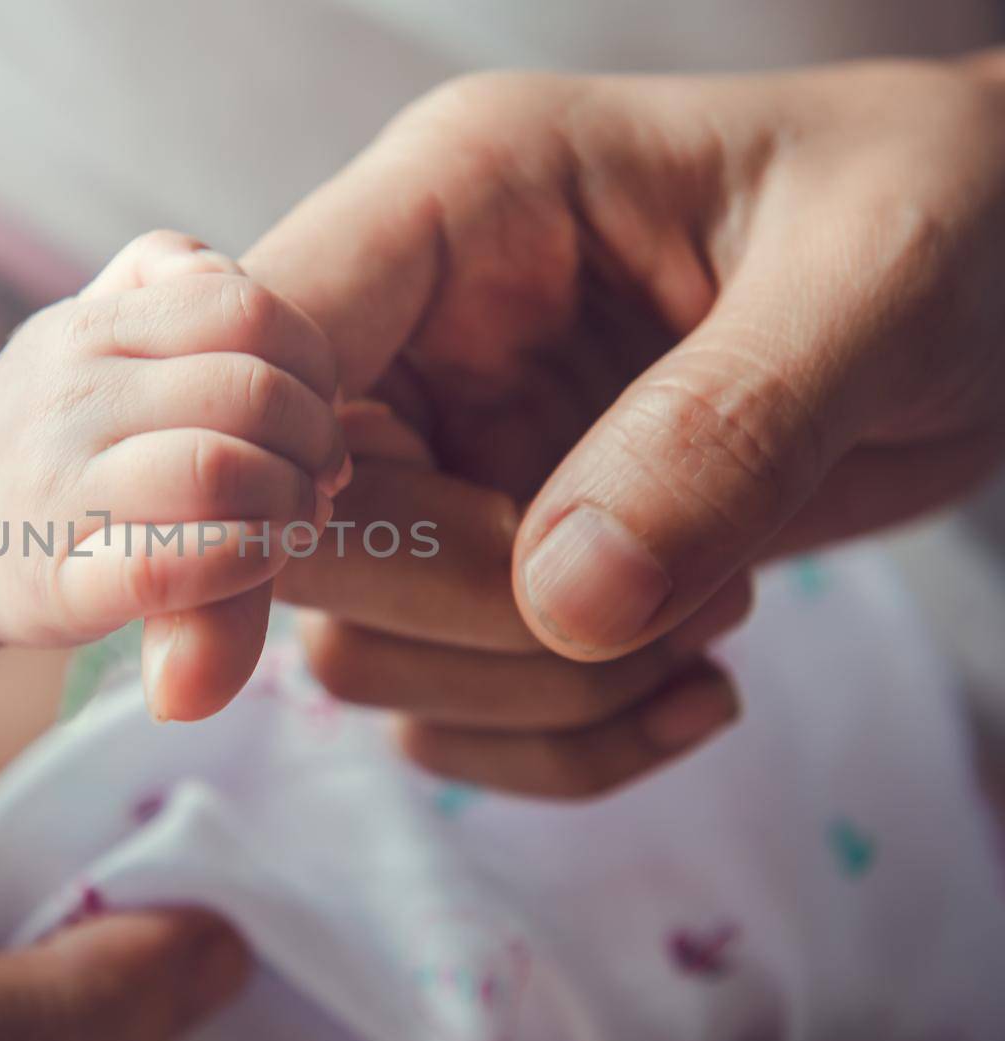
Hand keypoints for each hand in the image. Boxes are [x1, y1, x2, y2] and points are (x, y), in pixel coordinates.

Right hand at [0, 231, 346, 707]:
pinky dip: (245, 559)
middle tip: (324, 468)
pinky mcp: (59, 583)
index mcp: (88, 328)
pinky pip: (171, 567)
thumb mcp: (88, 323)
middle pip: (248, 392)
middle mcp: (68, 400)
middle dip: (316, 435)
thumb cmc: (58, 423)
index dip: (312, 355)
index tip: (323, 398)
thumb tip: (231, 274)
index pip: (242, 308)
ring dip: (290, 498)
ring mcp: (57, 492)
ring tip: (300, 513)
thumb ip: (164, 275)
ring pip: (218, 471)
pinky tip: (264, 555)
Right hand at [246, 57, 1004, 663]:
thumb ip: (720, 430)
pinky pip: (449, 713)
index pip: (264, 350)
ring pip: (362, 643)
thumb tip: (568, 602)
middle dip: (469, 614)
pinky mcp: (496, 564)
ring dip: (537, 688)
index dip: (227, 498)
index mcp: (460, 206)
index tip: (204, 673)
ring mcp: (449, 458)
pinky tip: (699, 693)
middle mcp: (420, 337)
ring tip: (712, 615)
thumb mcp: (871, 278)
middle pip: (300, 528)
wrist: (1000, 282)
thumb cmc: (943, 212)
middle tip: (655, 605)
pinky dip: (561, 745)